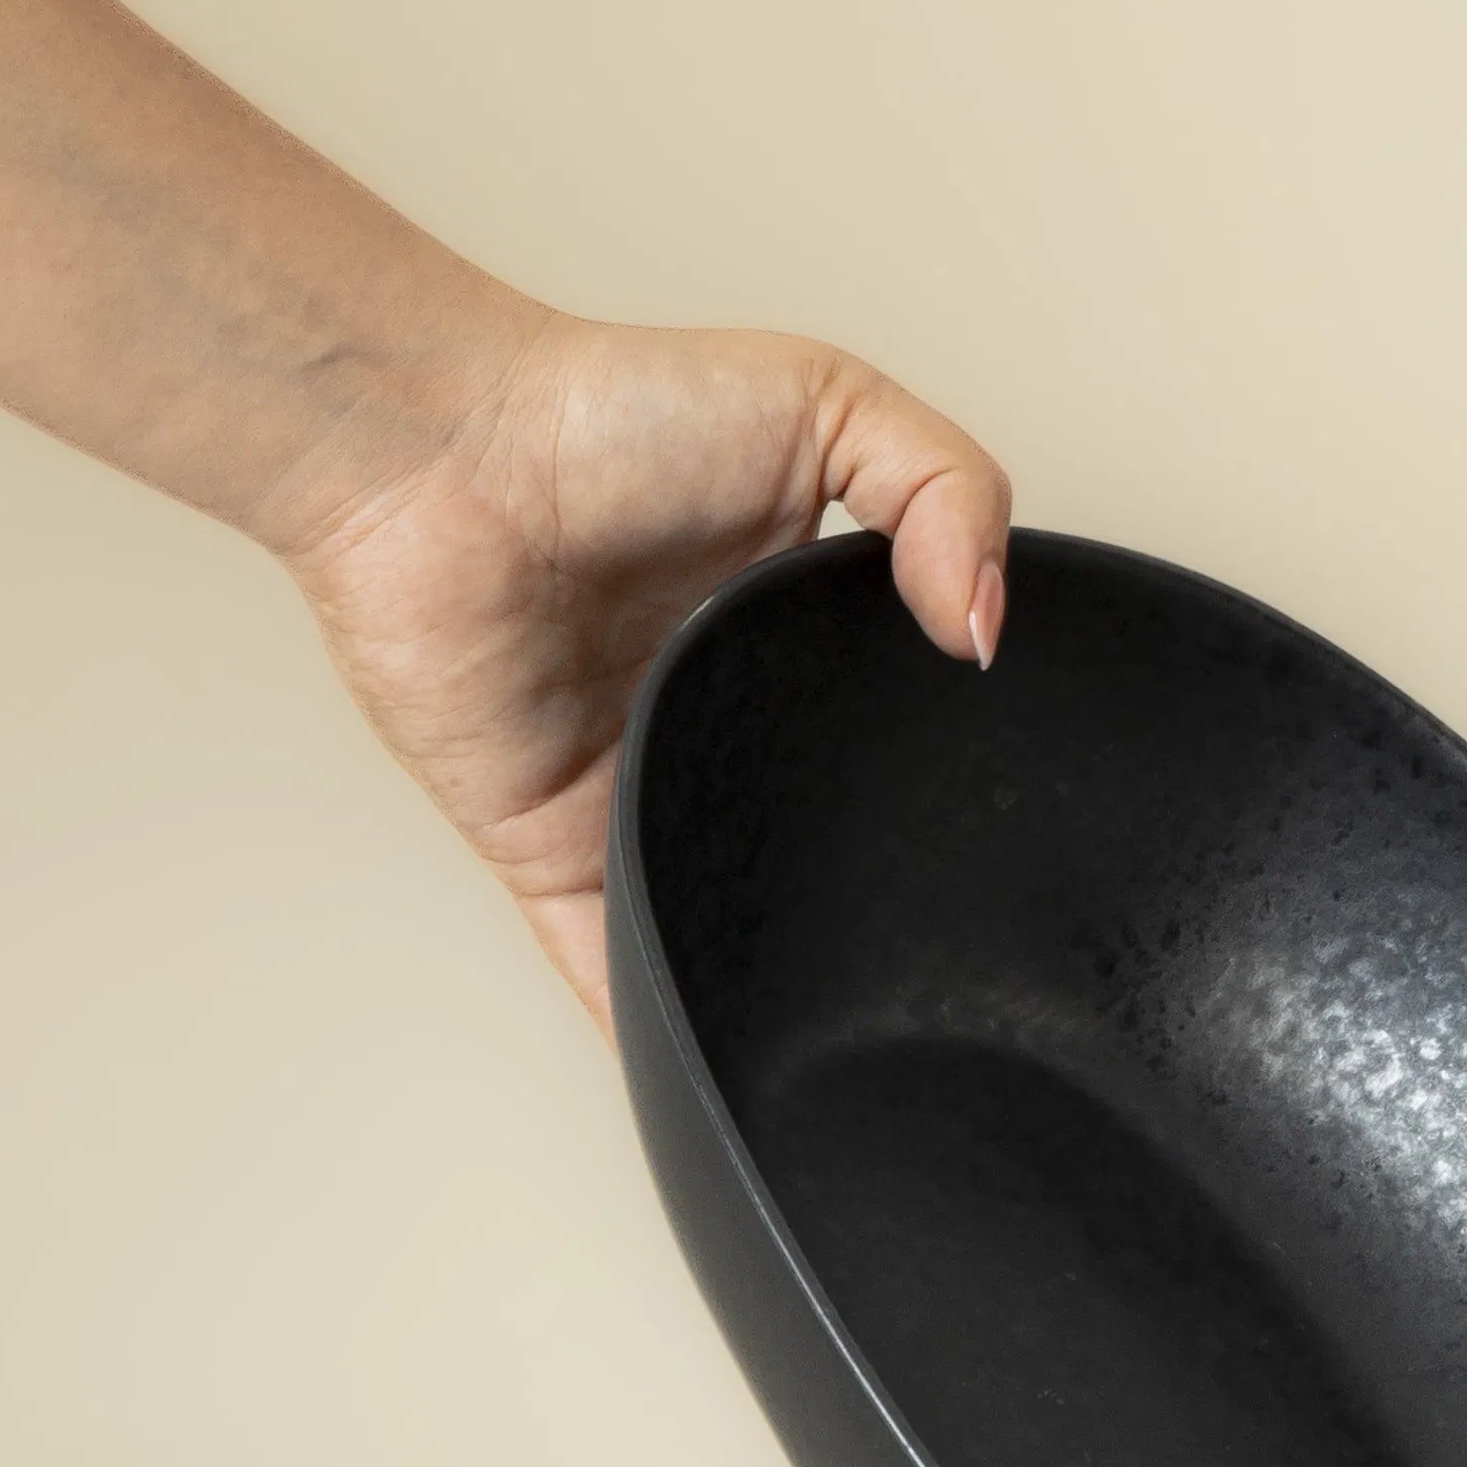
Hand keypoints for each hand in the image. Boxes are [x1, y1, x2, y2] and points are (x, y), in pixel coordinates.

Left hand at [283, 310, 1009, 1026]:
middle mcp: (717, 722)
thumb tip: (989, 630)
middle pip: (816, 836)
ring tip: (859, 1029)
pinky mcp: (554, 851)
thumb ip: (947, 487)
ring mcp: (634, 794)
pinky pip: (611, 961)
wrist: (442, 459)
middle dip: (875, 888)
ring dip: (772, 964)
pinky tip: (713, 1066)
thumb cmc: (605, 407)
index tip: (1023, 817)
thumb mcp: (828, 400)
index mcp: (790, 630)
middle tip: (954, 943)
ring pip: (719, 910)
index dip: (954, 763)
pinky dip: (655, 1017)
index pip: (894, 722)